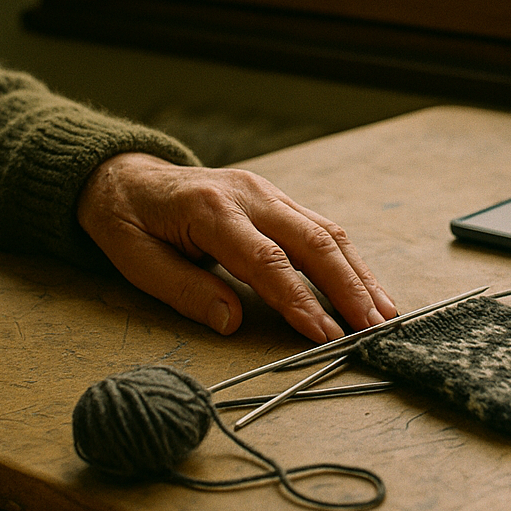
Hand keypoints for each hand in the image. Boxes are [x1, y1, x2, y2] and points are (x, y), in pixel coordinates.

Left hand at [77, 153, 398, 342]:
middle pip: (311, 242)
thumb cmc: (128, 221)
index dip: (300, 300)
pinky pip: (320, 228)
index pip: (266, 260)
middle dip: (348, 288)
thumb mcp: (135, 260)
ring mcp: (266, 192)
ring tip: (385, 314)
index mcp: (211, 209)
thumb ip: (186, 291)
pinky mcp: (276, 198)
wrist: (126, 174)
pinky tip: (367, 288)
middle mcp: (248, 194)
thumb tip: (233, 322)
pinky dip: (348, 260)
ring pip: (326, 232)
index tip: (326, 335)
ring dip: (359, 275)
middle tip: (373, 329)